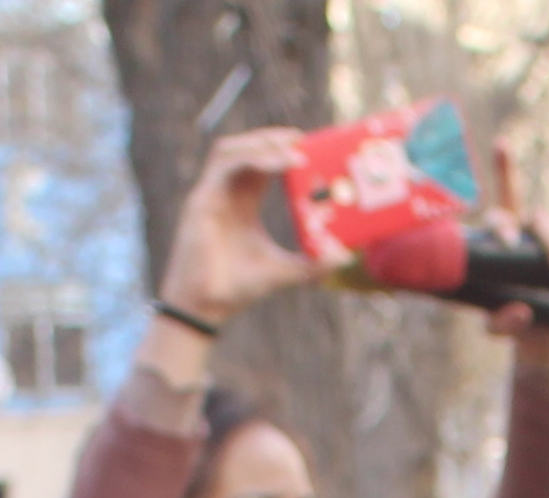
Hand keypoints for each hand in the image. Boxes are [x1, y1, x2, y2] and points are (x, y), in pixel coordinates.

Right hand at [159, 131, 320, 331]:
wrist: (208, 307)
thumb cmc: (239, 288)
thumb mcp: (285, 271)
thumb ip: (314, 264)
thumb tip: (347, 256)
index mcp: (242, 203)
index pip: (260, 162)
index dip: (279, 148)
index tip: (307, 144)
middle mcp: (225, 193)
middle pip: (245, 148)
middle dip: (272, 138)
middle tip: (301, 138)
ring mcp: (211, 194)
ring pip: (230, 149)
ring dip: (261, 142)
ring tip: (291, 149)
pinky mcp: (201, 200)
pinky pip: (225, 165)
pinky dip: (252, 159)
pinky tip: (277, 164)